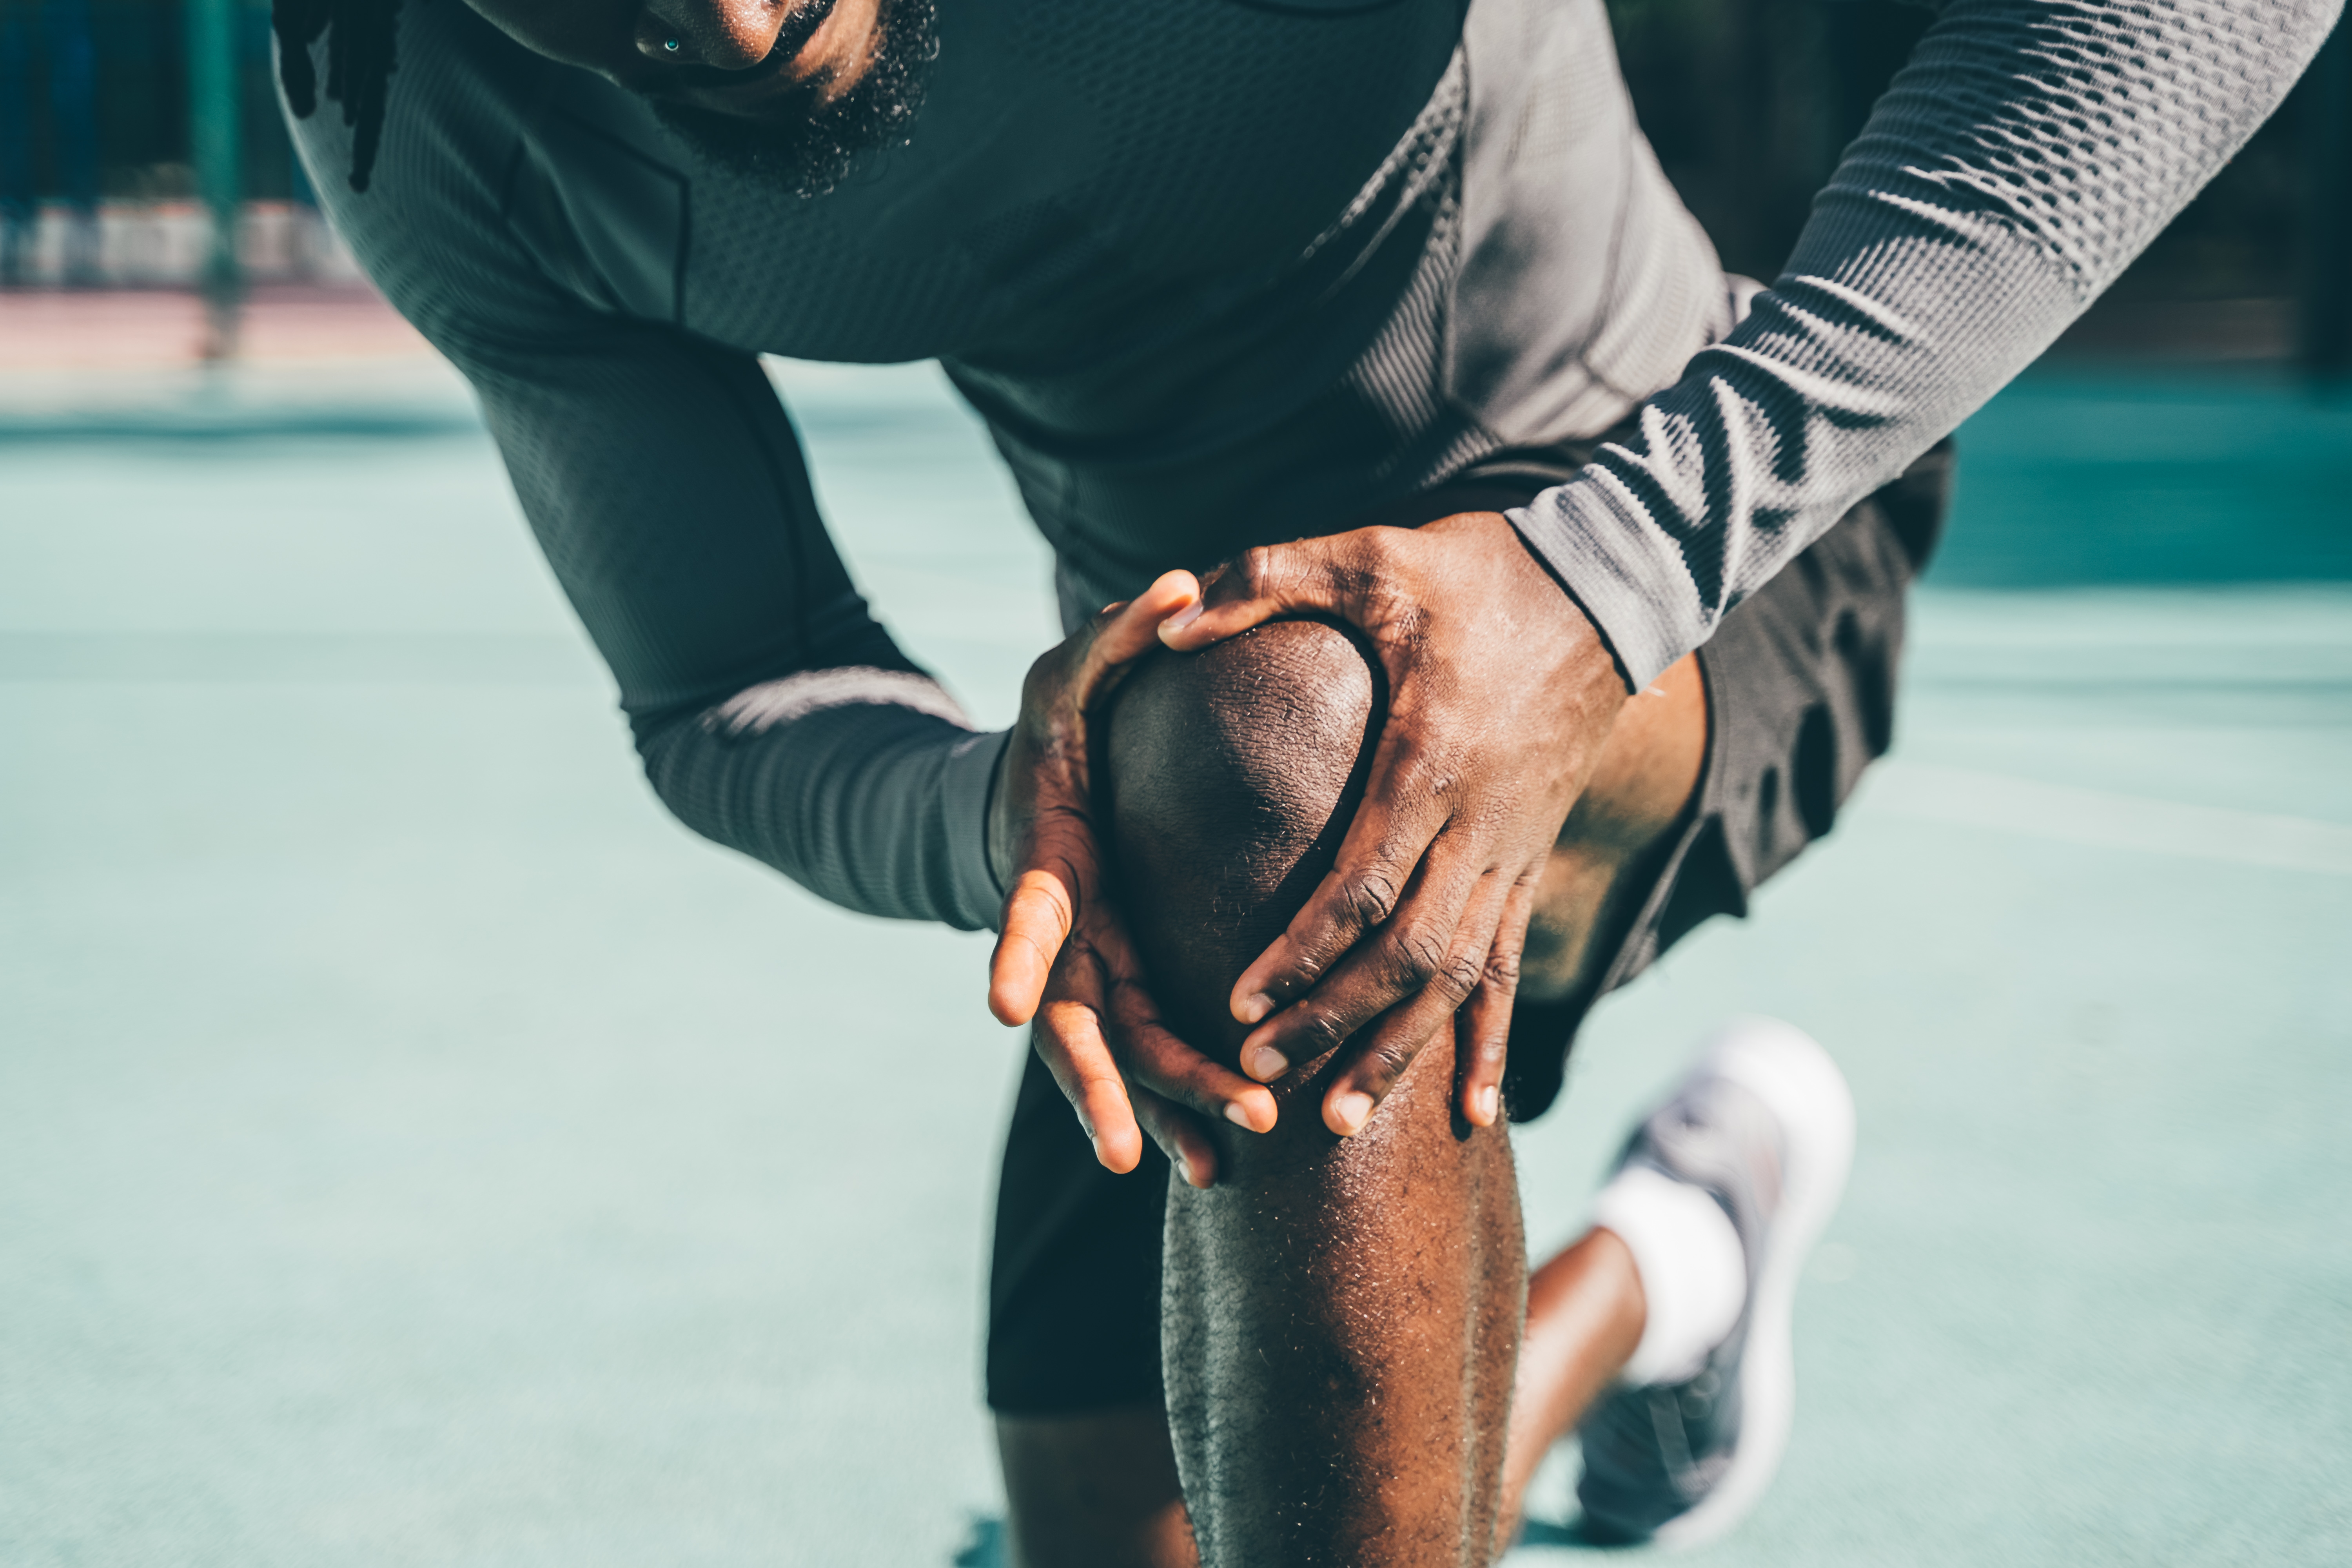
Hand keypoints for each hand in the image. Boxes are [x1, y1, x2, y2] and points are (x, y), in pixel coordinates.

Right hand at [988, 571, 1280, 1187]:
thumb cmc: (1062, 724)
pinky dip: (1178, 1107)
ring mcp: (1092, 969)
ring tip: (1212, 1169)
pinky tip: (1221, 1158)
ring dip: (1161, 1111)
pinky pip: (1150, 1058)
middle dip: (1108, 1082)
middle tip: (1140, 1142)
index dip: (1019, 954)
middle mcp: (1064, 933)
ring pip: (1118, 1058)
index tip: (1005, 1005)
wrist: (1048, 789)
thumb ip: (1119, 632)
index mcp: (1048, 861)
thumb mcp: (1077, 668)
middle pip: (1076, 1021)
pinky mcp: (1126, 986)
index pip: (1027, 912)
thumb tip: (1181, 583)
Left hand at [1158, 513, 1628, 1136]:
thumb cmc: (1476, 568)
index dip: (1301, 951)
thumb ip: (1266, 579)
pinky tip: (1475, 1115)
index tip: (1238, 1000)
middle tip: (1260, 1074)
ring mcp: (1514, 850)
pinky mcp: (1531, 861)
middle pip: (1406, 953)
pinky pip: (1511, 968)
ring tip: (1340, 1118)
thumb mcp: (1369, 556)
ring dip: (1400, 1051)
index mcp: (1430, 759)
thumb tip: (1170, 619)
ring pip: (1459, 979)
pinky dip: (1492, 1044)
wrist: (1609, 583)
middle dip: (1332, 1020)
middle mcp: (1479, 823)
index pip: (1361, 883)